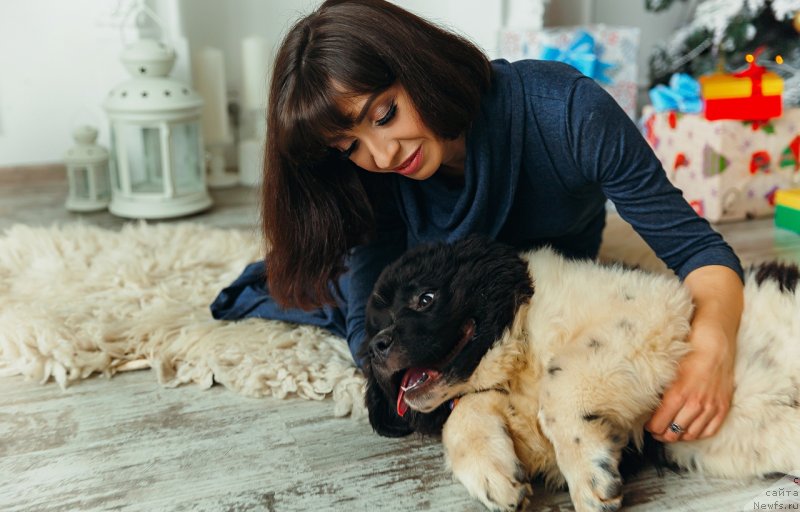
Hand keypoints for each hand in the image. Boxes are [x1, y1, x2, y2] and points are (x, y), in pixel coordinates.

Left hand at [645, 322, 734, 442]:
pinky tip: (690, 431)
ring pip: (691, 435)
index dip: (652, 428)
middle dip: (662, 434)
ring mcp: (711, 407)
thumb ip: (660, 392)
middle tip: (657, 431)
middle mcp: (695, 404)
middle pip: (674, 432)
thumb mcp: (668, 372)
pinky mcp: (722, 407)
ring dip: (679, 436)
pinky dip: (698, 435)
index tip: (648, 426)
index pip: (660, 423)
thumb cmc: (689, 354)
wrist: (716, 345)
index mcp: (678, 394)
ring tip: (671, 433)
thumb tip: (649, 407)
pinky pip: (709, 431)